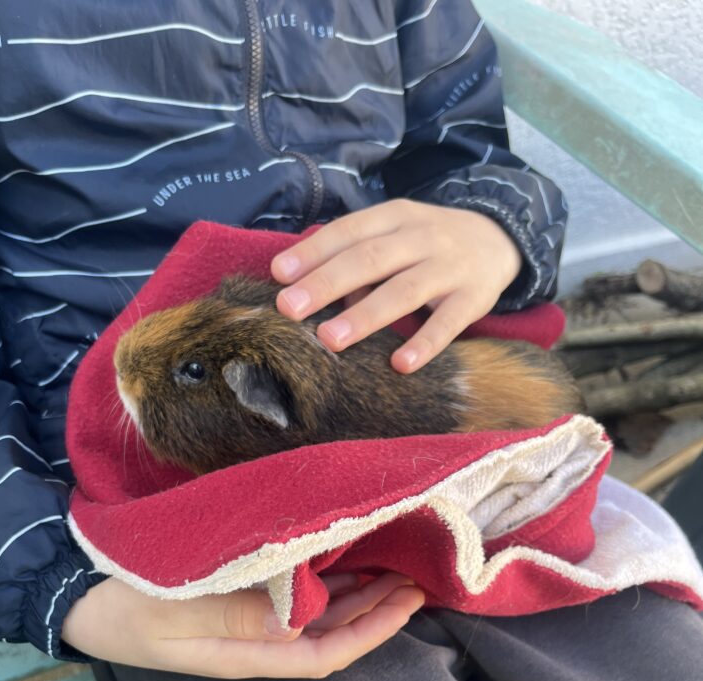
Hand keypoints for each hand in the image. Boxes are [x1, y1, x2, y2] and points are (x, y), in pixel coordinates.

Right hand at [62, 571, 425, 677]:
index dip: (371, 633)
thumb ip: (232, 614)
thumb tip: (297, 618)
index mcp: (243, 652)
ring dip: (356, 596)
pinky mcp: (232, 601)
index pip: (323, 654)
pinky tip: (342, 560)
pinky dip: (324, 582)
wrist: (74, 593)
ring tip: (393, 568)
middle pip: (329, 636)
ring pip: (315, 617)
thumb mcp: (171, 611)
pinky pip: (291, 598)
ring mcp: (242, 623)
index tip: (407, 601)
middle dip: (376, 613)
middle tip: (416, 579)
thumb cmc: (118, 602)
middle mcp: (252, 642)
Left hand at [271, 199, 522, 372]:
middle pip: (369, 259)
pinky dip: (425, 343)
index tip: (278, 274)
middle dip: (326, 283)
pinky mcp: (474, 298)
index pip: (349, 231)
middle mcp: (422, 237)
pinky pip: (447, 323)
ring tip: (329, 339)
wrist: (500, 238)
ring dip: (365, 316)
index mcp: (395, 217)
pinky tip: (401, 365)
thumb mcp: (395, 236)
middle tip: (288, 309)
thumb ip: (354, 258)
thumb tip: (305, 289)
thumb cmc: (426, 244)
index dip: (314, 251)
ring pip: (404, 290)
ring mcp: (450, 267)